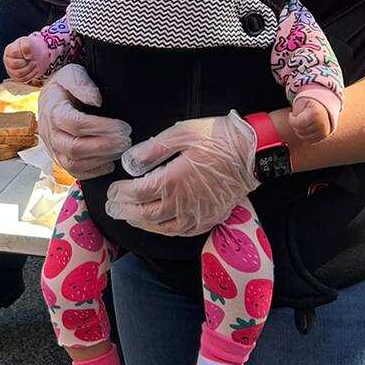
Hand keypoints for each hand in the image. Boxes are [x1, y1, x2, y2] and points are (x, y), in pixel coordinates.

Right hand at [3, 36, 46, 82]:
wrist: (31, 53)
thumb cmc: (27, 47)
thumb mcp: (27, 42)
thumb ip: (26, 45)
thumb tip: (27, 55)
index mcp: (8, 51)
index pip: (13, 54)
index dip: (23, 55)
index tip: (30, 54)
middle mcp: (8, 61)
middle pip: (14, 66)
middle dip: (27, 64)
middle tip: (34, 61)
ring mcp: (11, 70)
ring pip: (19, 74)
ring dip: (30, 70)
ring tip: (35, 65)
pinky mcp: (16, 77)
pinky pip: (22, 80)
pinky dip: (31, 76)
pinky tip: (35, 70)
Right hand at [37, 65, 131, 179]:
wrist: (51, 96)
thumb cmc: (65, 85)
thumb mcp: (72, 73)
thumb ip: (82, 84)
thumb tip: (96, 100)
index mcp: (53, 110)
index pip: (75, 124)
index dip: (101, 127)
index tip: (123, 126)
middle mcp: (49, 133)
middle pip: (74, 147)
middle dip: (104, 146)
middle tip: (126, 141)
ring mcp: (53, 149)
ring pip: (73, 163)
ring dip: (100, 159)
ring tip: (121, 150)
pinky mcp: (59, 159)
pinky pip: (74, 172)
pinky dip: (93, 171)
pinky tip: (110, 163)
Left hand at [107, 112, 257, 236]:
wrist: (253, 153)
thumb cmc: (217, 139)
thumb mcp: (182, 133)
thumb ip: (153, 149)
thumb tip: (129, 162)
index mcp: (173, 181)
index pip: (137, 194)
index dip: (121, 194)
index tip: (112, 190)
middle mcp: (182, 203)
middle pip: (145, 214)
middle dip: (125, 211)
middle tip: (112, 207)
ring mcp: (197, 214)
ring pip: (162, 227)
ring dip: (142, 223)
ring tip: (130, 216)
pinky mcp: (209, 218)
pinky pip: (182, 231)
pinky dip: (165, 230)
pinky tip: (159, 225)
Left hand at [286, 95, 332, 145]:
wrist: (322, 107)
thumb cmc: (309, 104)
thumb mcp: (301, 102)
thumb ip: (296, 111)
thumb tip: (293, 120)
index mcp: (315, 113)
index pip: (297, 123)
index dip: (291, 120)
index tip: (291, 114)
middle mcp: (321, 123)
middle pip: (300, 131)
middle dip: (295, 125)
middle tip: (297, 118)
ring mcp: (323, 131)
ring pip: (304, 137)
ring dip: (299, 131)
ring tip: (301, 122)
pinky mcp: (323, 136)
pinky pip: (309, 140)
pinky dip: (305, 135)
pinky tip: (305, 127)